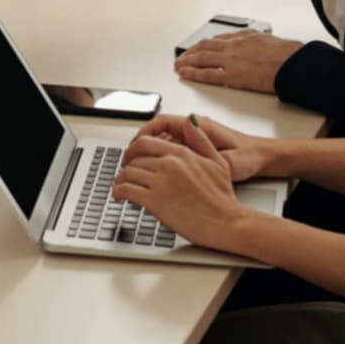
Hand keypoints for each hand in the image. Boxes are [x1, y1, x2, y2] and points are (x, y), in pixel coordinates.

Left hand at [110, 116, 250, 250]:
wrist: (226, 223)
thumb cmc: (222, 197)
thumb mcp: (217, 161)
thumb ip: (200, 140)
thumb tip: (189, 120)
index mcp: (181, 153)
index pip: (145, 142)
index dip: (133, 150)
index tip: (130, 157)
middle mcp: (169, 164)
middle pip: (134, 158)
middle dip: (126, 165)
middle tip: (124, 172)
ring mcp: (160, 182)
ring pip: (128, 174)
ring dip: (120, 180)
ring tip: (120, 185)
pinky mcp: (154, 201)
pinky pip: (127, 191)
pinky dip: (118, 192)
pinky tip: (119, 196)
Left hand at [174, 30, 302, 93]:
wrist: (296, 64)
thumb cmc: (289, 55)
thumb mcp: (269, 40)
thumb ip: (256, 41)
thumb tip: (254, 45)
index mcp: (244, 36)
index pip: (216, 39)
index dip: (203, 44)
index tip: (196, 48)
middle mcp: (234, 45)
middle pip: (204, 46)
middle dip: (190, 52)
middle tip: (181, 58)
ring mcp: (232, 59)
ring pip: (201, 58)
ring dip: (187, 62)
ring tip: (178, 66)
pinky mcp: (233, 75)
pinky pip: (207, 74)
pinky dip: (193, 74)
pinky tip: (185, 75)